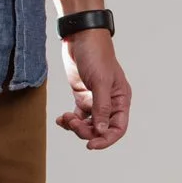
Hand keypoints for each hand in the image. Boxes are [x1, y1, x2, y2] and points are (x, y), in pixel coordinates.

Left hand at [57, 29, 130, 149]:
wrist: (81, 37)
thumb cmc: (96, 55)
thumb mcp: (100, 82)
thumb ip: (101, 108)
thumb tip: (101, 131)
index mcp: (121, 100)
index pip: (118, 128)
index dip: (106, 139)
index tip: (91, 145)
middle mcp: (110, 103)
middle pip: (101, 129)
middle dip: (86, 131)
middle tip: (72, 124)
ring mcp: (95, 100)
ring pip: (88, 125)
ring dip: (76, 126)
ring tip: (65, 119)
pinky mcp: (82, 96)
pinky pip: (77, 116)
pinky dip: (69, 121)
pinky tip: (61, 119)